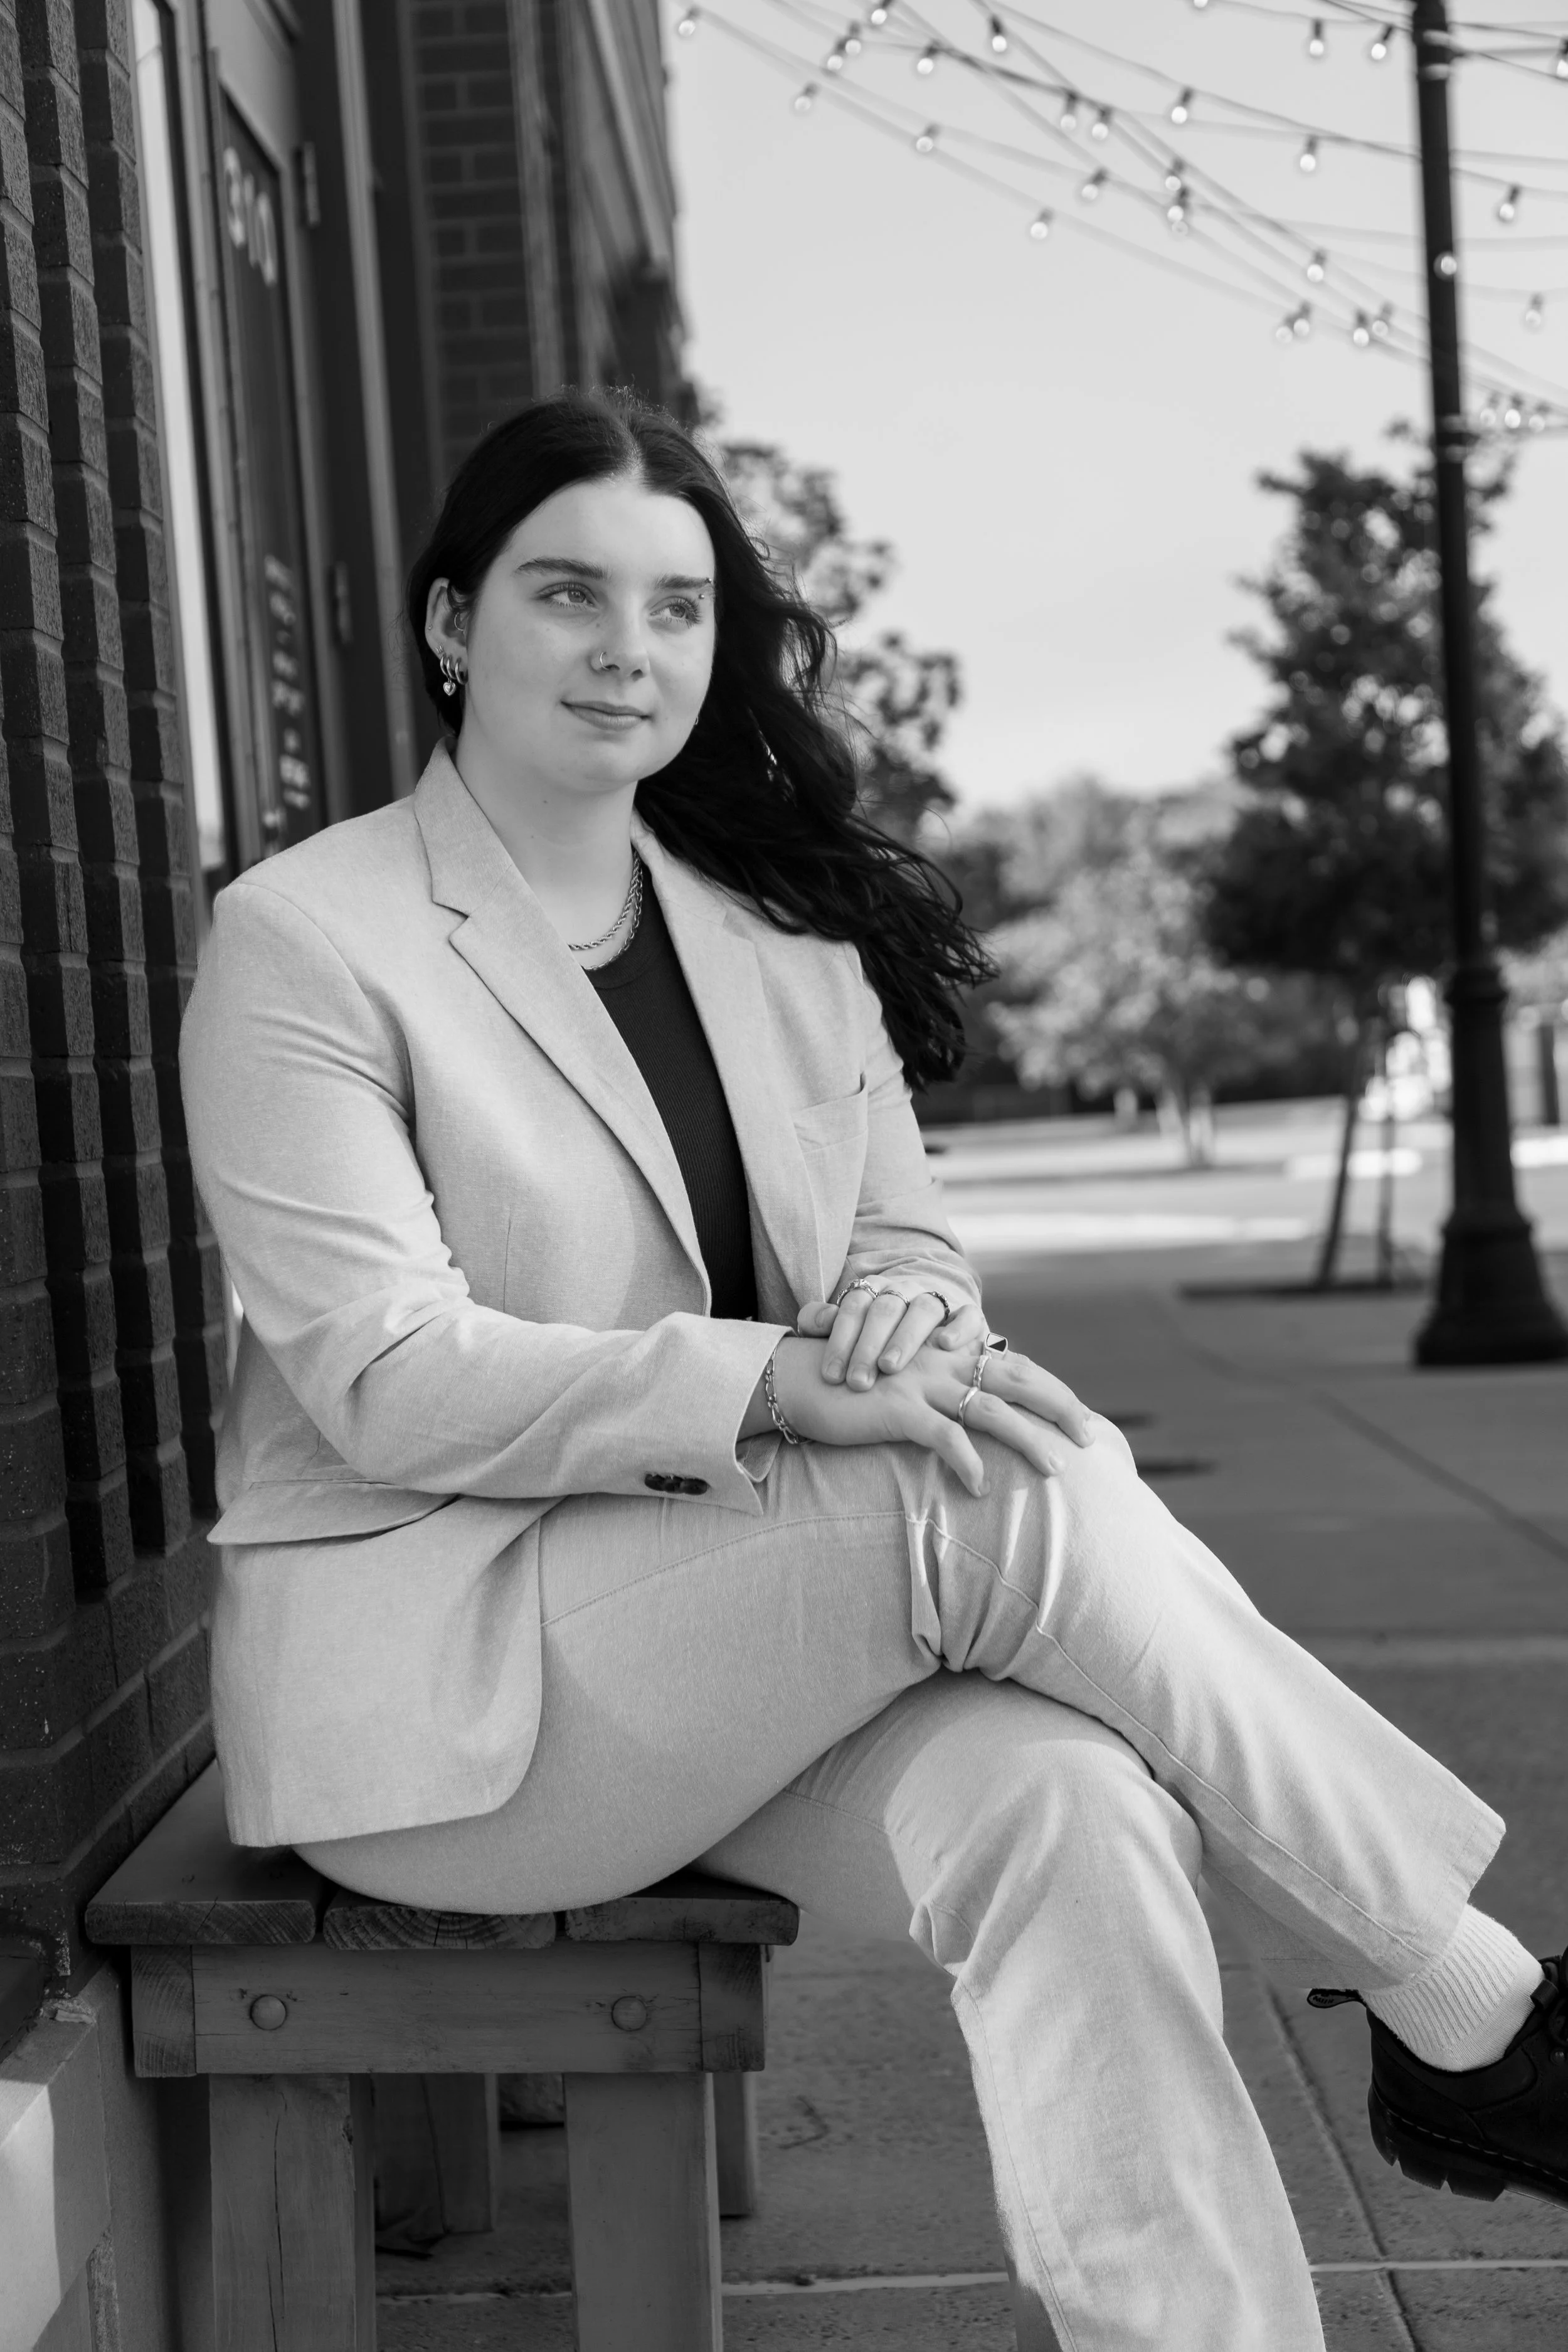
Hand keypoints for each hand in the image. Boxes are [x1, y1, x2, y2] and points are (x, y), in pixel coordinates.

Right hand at [768, 1334, 1095, 1499]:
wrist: (796, 1379)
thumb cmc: (851, 1390)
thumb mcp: (905, 1388)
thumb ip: (941, 1397)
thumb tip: (976, 1425)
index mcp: (948, 1355)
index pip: (1013, 1365)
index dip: (1051, 1389)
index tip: (1079, 1418)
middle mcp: (942, 1363)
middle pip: (1017, 1378)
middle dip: (1059, 1406)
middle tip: (1089, 1437)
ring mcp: (920, 1384)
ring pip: (990, 1409)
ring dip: (1027, 1440)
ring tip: (1055, 1469)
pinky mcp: (896, 1409)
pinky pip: (943, 1437)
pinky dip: (967, 1461)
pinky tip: (981, 1487)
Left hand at [797, 1289, 990, 1388]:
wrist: (933, 1315)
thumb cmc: (879, 1334)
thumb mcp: (849, 1326)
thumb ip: (822, 1322)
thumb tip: (809, 1324)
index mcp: (874, 1291)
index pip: (853, 1307)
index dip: (840, 1340)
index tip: (830, 1375)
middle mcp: (906, 1290)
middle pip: (885, 1309)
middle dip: (868, 1345)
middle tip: (857, 1381)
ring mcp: (938, 1299)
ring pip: (923, 1310)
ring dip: (905, 1338)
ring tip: (890, 1367)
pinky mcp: (968, 1313)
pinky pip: (967, 1315)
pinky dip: (959, 1328)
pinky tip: (945, 1346)